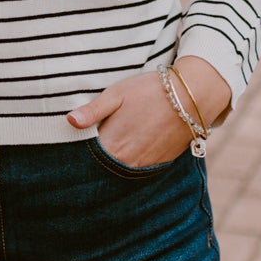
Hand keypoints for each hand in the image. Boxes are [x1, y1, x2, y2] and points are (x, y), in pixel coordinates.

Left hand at [67, 58, 231, 167]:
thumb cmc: (150, 91)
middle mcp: (127, 161)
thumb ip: (92, 111)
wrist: (191, 97)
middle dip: (95, 160)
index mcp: (112, 144)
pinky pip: (139, 168)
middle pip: (103, 167)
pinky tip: (131, 148)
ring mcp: (145, 165)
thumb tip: (69, 121)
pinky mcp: (160, 164)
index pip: (87, 158)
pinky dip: (132, 161)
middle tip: (93, 147)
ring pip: (121, 169)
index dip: (79, 152)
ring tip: (114, 146)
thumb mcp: (117, 94)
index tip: (70, 148)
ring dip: (115, 162)